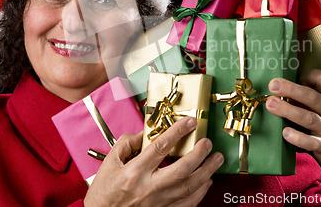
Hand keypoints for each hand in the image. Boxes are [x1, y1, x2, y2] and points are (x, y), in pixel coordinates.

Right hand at [84, 117, 223, 206]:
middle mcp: (149, 187)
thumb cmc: (104, 194)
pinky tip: (206, 182)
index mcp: (134, 172)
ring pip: (189, 187)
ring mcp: (158, 202)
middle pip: (182, 169)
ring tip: (216, 160)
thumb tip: (143, 134)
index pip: (161, 146)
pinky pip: (187, 204)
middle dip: (199, 153)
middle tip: (208, 142)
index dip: (178, 132)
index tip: (190, 122)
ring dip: (206, 171)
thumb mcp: (108, 163)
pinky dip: (200, 193)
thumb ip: (126, 144)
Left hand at [265, 69, 320, 205]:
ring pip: (308, 118)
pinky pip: (312, 142)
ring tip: (270, 104)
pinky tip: (285, 133)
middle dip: (291, 89)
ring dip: (288, 110)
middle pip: (311, 96)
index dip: (309, 75)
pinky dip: (298, 138)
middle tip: (273, 84)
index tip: (294, 74)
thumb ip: (318, 102)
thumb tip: (288, 91)